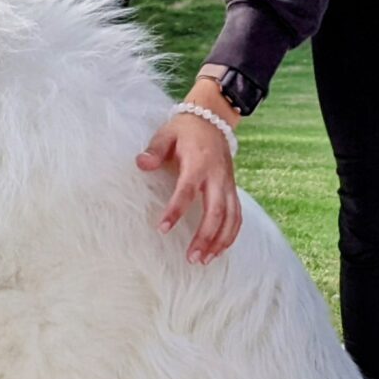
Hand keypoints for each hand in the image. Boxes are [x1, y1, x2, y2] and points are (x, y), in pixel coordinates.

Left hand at [139, 81, 241, 263]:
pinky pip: (237, 216)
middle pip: (216, 211)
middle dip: (205, 236)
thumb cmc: (185, 129)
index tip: (162, 229)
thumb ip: (154, 150)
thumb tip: (140, 164)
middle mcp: (218, 176)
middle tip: (191, 258)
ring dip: (219, 241)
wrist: (213, 118)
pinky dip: (231, 235)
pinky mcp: (233, 189)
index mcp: (199, 162)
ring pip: (231, 218)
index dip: (176, 210)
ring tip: (204, 260)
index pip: (187, 190)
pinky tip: (219, 251)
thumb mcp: (166, 134)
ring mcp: (228, 184)